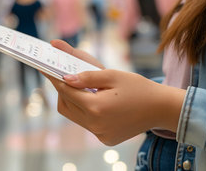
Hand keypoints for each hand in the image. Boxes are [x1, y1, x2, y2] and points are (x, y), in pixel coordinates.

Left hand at [45, 40, 185, 145]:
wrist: (161, 108)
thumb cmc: (139, 88)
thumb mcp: (113, 75)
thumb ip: (87, 76)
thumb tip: (65, 78)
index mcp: (96, 107)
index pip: (66, 91)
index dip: (55, 77)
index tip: (45, 67)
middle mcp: (95, 125)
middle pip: (66, 106)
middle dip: (62, 90)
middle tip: (64, 76)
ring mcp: (100, 135)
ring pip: (75, 117)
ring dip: (73, 101)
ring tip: (80, 87)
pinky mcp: (106, 139)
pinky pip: (87, 124)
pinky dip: (86, 112)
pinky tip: (97, 101)